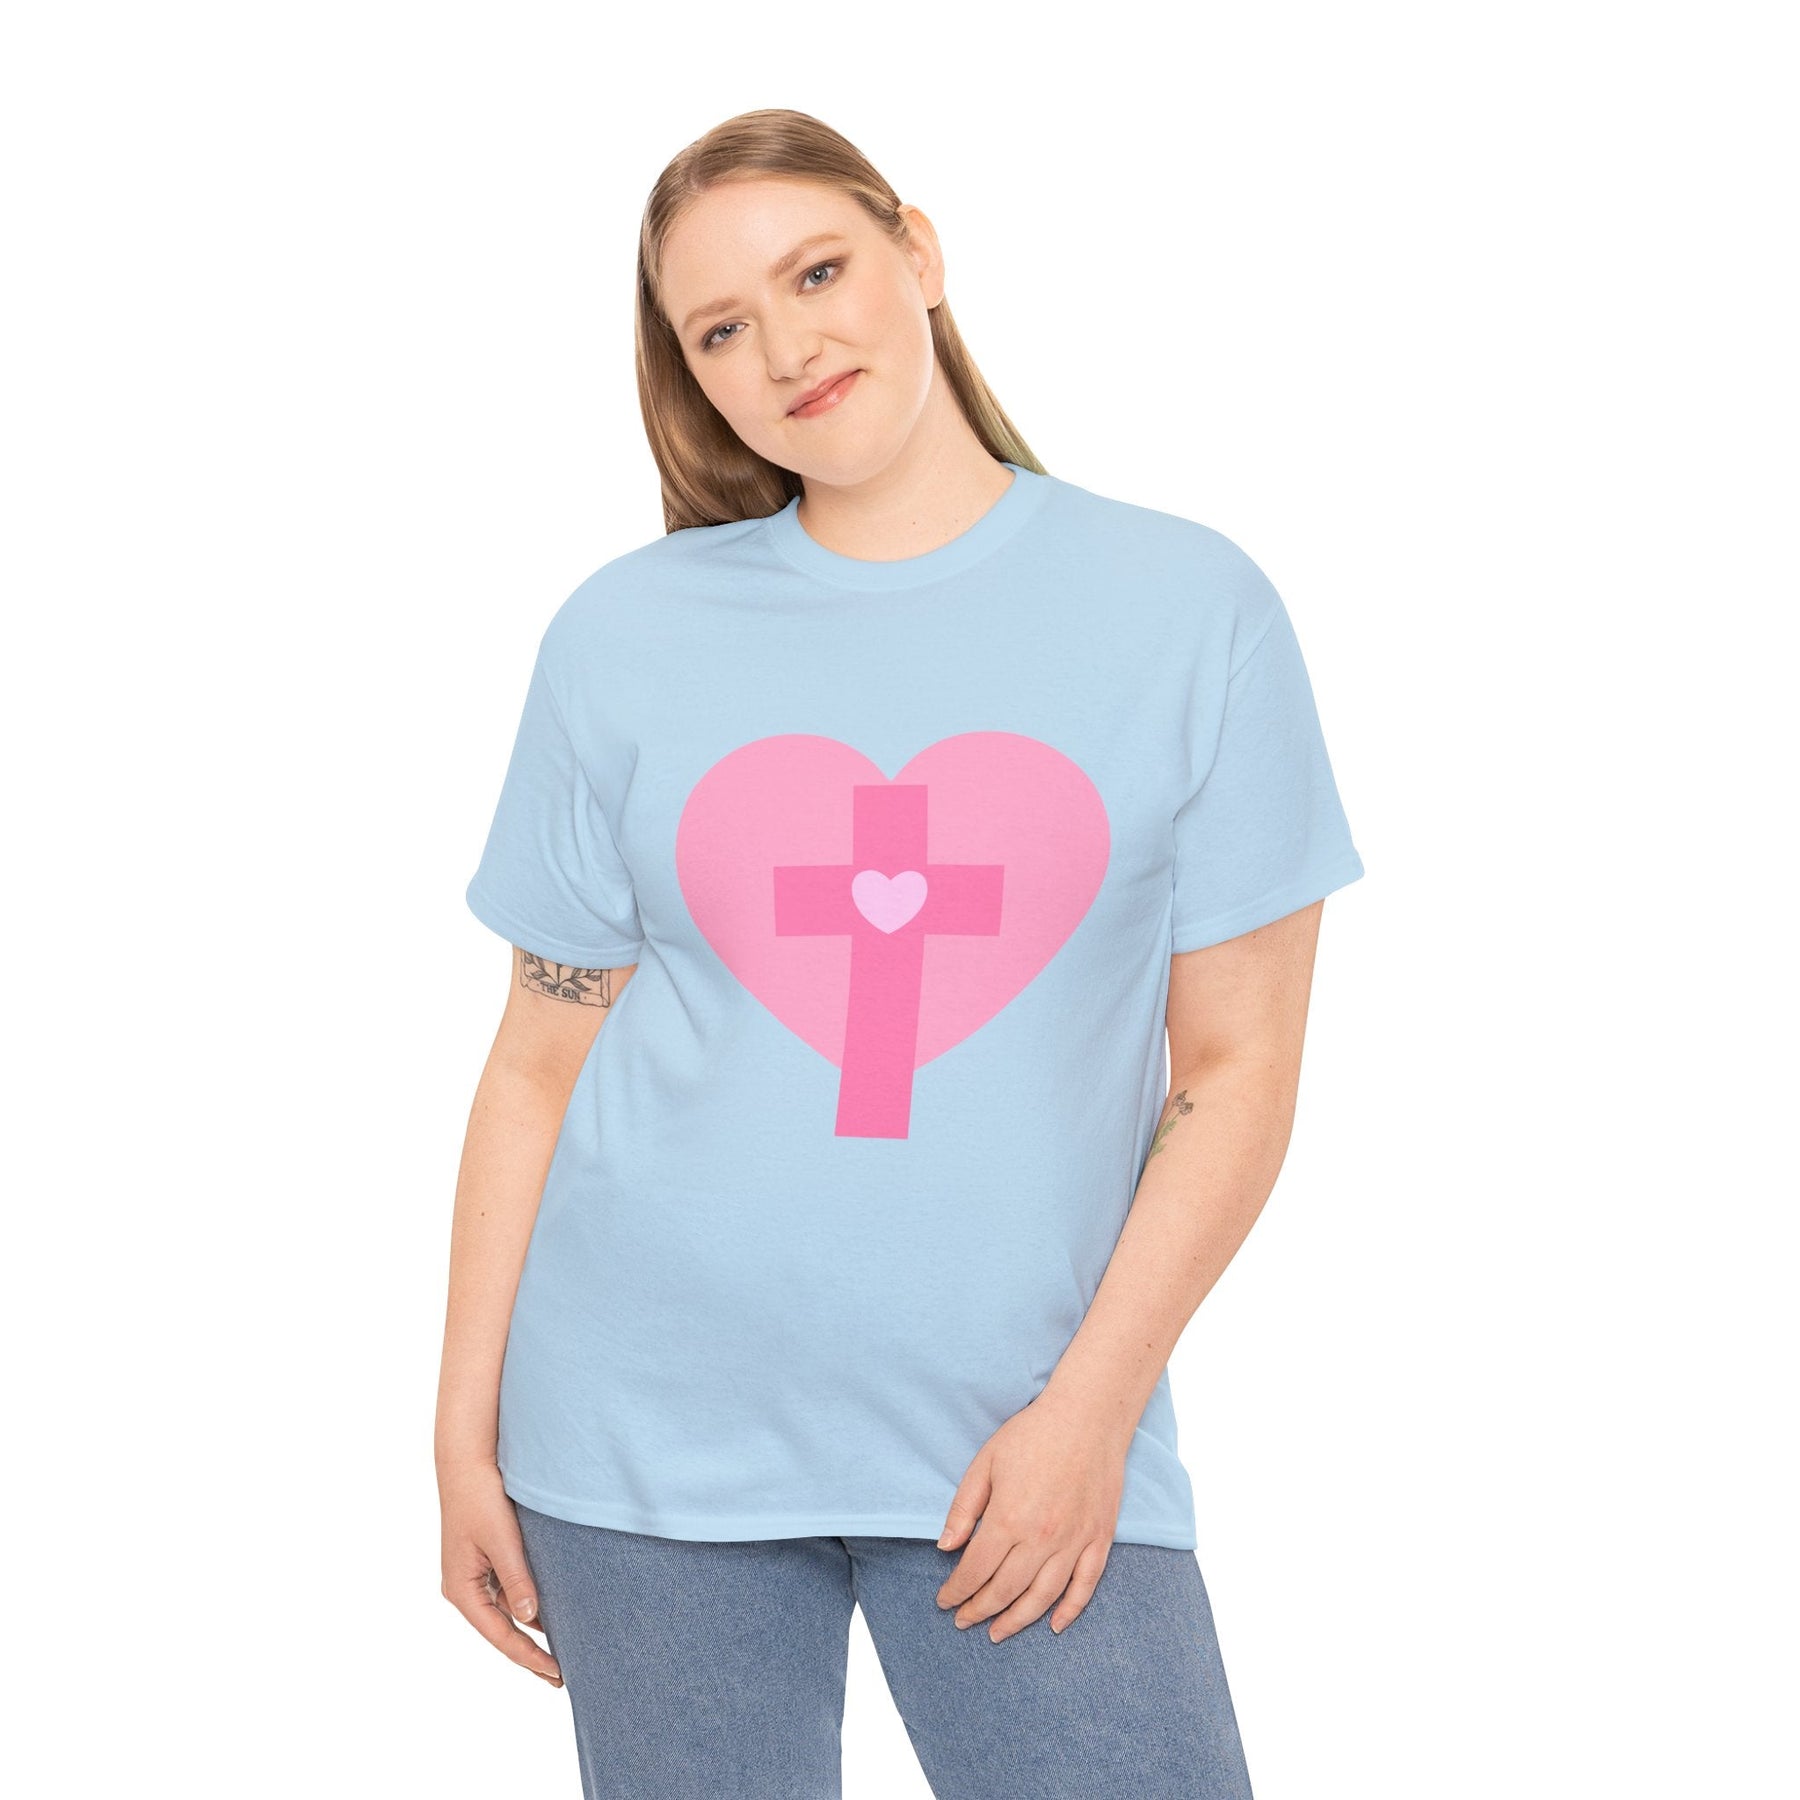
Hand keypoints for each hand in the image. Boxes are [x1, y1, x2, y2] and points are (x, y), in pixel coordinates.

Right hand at [438, 1458, 562, 1686]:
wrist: (467, 1461)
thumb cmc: (480, 1498)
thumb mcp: (501, 1539)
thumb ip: (517, 1578)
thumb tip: (530, 1618)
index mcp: (461, 1589)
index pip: (499, 1635)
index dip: (527, 1656)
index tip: (555, 1673)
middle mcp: (466, 1588)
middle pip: (502, 1630)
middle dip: (529, 1652)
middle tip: (560, 1677)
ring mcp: (476, 1575)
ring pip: (508, 1610)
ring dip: (533, 1627)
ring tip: (565, 1649)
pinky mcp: (487, 1560)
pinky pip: (511, 1590)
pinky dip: (530, 1602)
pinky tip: (554, 1610)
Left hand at [934, 1386, 1129, 1641]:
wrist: (1087, 1416)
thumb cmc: (1032, 1434)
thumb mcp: (985, 1463)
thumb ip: (964, 1508)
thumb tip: (946, 1547)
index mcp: (1009, 1518)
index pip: (976, 1570)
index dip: (957, 1591)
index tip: (945, 1602)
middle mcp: (1042, 1538)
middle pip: (1006, 1590)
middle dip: (980, 1610)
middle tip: (964, 1622)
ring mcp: (1074, 1541)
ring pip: (1043, 1597)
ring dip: (1017, 1620)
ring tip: (998, 1632)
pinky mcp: (1099, 1538)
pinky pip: (1085, 1586)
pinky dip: (1070, 1611)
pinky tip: (1053, 1625)